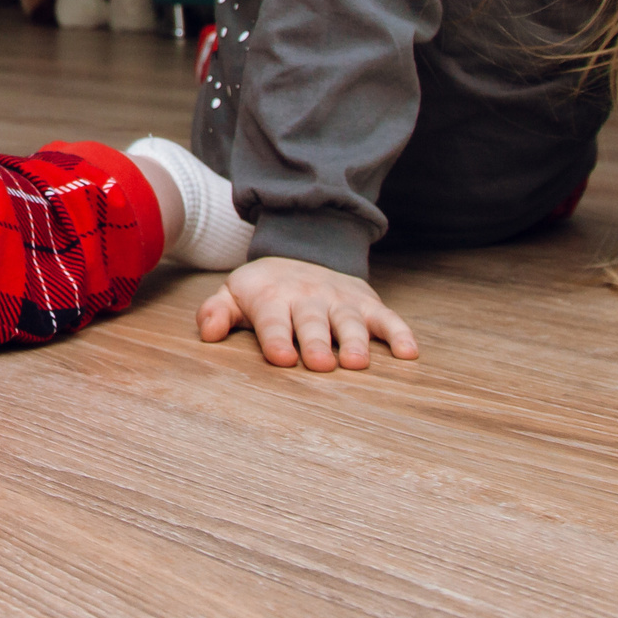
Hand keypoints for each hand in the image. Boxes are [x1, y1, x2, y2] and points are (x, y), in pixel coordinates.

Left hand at [197, 255, 417, 370]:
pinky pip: (386, 317)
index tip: (282, 358)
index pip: (273, 320)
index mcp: (273, 297)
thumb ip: (216, 312)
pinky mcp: (367, 302)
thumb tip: (208, 332)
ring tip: (358, 362)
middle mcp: (308, 297)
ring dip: (354, 340)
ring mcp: (340, 299)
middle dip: (317, 342)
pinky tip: (409, 352)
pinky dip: (399, 332)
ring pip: (349, 320)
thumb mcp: (233, 295)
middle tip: (321, 364)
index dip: (277, 339)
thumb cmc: (263, 290)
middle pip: (313, 322)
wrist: (301, 252)